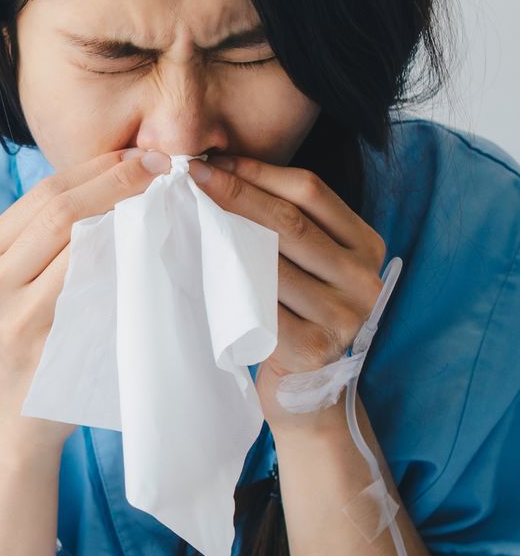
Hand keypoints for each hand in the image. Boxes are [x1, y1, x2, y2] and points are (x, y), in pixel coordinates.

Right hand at [0, 147, 171, 446]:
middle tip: (166, 168)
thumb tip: (117, 179)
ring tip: (167, 201)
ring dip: (129, 216)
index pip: (41, 194)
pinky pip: (94, 289)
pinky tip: (155, 248)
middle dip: (118, 181)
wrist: (12, 421)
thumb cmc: (29, 347)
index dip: (97, 168)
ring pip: (78, 245)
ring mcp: (11, 317)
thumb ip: (44, 242)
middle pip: (58, 211)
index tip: (143, 155)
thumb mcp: (13, 289)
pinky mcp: (43, 345)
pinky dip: (126, 262)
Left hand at [185, 154, 388, 434]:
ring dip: (224, 236)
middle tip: (191, 176)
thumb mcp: (305, 266)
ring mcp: (344, 316)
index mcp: (367, 245)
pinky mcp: (314, 349)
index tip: (214, 162)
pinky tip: (199, 266)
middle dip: (235, 195)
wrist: (307, 393)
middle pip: (289, 224)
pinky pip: (260, 307)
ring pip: (271, 263)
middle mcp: (364, 278)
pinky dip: (227, 284)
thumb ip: (284, 226)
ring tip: (187, 213)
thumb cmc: (294, 317)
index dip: (260, 173)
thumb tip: (222, 172)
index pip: (311, 193)